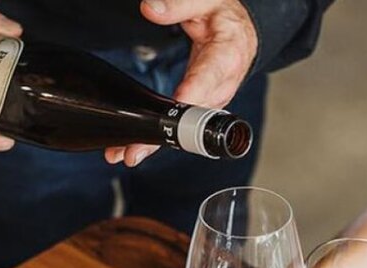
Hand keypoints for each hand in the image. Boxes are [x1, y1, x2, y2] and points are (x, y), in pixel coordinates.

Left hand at [105, 0, 257, 166]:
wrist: (240, 33)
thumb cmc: (223, 19)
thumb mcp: (205, 3)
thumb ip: (178, 5)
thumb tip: (151, 9)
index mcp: (226, 57)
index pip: (209, 77)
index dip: (193, 92)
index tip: (177, 104)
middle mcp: (222, 85)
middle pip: (193, 116)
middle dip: (164, 135)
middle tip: (135, 151)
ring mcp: (211, 101)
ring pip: (185, 129)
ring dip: (155, 143)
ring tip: (127, 154)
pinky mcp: (200, 107)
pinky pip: (181, 125)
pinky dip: (158, 138)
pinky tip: (134, 147)